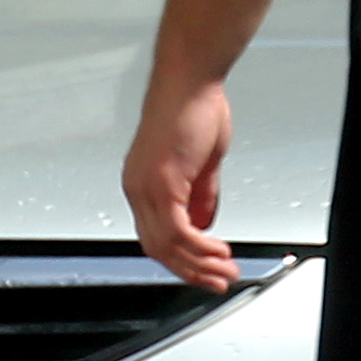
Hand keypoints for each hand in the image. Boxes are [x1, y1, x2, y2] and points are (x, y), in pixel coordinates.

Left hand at [123, 76, 237, 292]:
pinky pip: (177, 230)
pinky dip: (199, 247)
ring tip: (224, 271)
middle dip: (190, 270)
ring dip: (198, 263)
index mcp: (143, 183)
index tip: (204, 270)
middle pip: (157, 248)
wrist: (190, 79)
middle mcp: (137, 187)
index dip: (180, 259)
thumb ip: (200, 196)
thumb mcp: (201, 164)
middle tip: (217, 281)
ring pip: (166, 245)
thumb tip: (203, 224)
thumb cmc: (194, 108)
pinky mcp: (161, 181)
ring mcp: (145, 185)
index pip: (155, 236)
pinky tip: (218, 251)